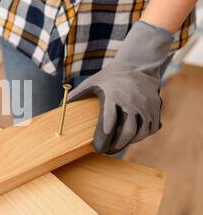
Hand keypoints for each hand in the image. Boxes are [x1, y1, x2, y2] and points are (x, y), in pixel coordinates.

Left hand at [68, 22, 173, 154]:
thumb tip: (58, 109)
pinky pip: (151, 129)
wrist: (138, 64)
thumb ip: (76, 96)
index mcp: (112, 96)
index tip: (97, 148)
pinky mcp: (156, 107)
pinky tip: (133, 136)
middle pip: (126, 133)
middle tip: (107, 151)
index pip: (108, 122)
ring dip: (129, 143)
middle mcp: (131, 101)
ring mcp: (145, 105)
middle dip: (116, 146)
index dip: (103, 138)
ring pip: (140, 133)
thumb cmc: (110, 76)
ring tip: (119, 144)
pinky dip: (142, 136)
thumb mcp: (91, 82)